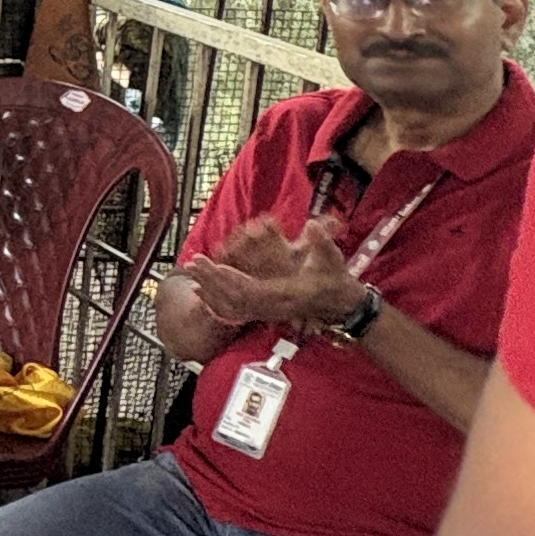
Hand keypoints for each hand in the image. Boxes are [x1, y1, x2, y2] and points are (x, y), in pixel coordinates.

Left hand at [179, 213, 358, 329]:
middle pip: (234, 297)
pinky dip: (218, 300)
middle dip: (212, 280)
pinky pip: (236, 309)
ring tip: (192, 273)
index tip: (212, 265)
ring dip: (211, 289)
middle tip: (192, 263)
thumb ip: (322, 242)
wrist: (343, 304)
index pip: (250, 289)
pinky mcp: (266, 310)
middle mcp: (273, 306)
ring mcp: (268, 310)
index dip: (230, 278)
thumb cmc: (336, 279)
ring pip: (232, 305)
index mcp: (286, 294)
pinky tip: (202, 291)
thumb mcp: (333, 258)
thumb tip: (312, 225)